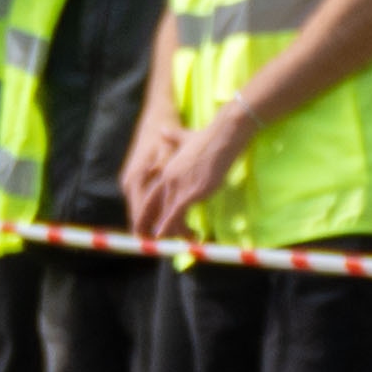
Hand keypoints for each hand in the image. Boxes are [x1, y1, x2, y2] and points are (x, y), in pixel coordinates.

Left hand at [125, 111, 252, 237]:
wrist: (224, 135)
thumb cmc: (209, 136)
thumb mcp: (186, 137)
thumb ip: (172, 137)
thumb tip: (162, 130)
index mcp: (166, 170)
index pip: (151, 198)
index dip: (148, 214)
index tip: (148, 227)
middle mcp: (168, 179)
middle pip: (153, 209)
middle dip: (153, 227)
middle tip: (156, 241)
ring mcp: (179, 186)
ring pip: (166, 216)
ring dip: (173, 231)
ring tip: (187, 238)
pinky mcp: (191, 192)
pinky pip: (177, 216)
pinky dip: (175, 228)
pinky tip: (185, 237)